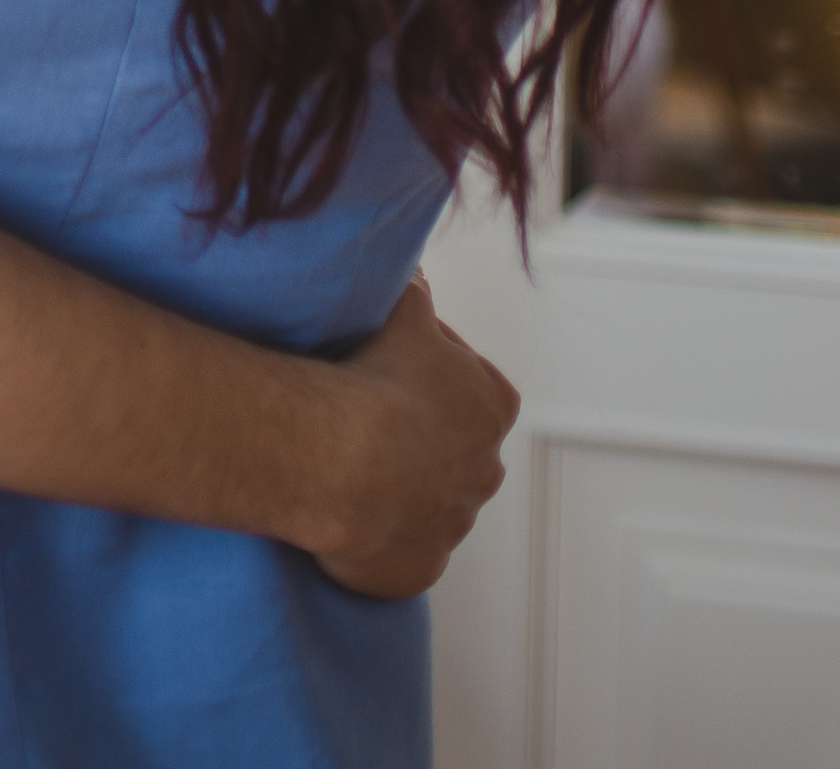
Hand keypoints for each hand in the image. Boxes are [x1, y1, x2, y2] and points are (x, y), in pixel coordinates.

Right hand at [310, 276, 518, 597]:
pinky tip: (345, 508)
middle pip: (455, 447)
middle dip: (418, 434)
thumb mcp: (405, 306)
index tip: (390, 365)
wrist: (345, 462)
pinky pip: (401, 549)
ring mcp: (455, 523)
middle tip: (364, 414)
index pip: (472, 383)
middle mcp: (486, 469)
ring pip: (429, 500)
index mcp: (493, 405)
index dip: (428, 371)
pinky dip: (379, 533)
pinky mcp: (421, 568)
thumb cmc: (379, 379)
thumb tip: (415, 270)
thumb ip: (416, 287)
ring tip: (345, 460)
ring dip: (397, 485)